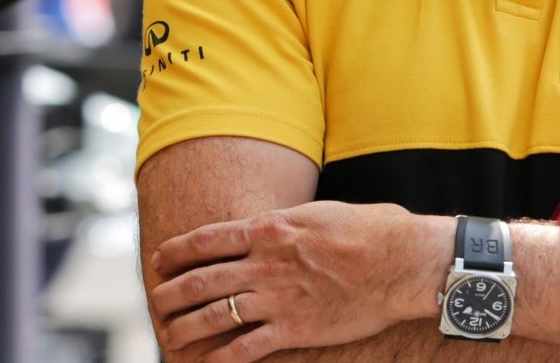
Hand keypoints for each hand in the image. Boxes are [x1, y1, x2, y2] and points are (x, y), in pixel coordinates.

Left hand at [148, 200, 452, 361]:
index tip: (160, 260)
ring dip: (182, 327)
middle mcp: (265, 264)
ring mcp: (277, 298)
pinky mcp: (293, 329)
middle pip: (198, 281)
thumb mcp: (321, 212)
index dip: (176, 252)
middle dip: (168, 293)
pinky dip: (217, 359)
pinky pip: (242, 349)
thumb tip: (267, 227)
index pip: (206, 240)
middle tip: (155, 302)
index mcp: (271, 229)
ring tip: (169, 334)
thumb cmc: (374, 229)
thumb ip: (286, 223)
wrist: (404, 262)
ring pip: (210, 316)